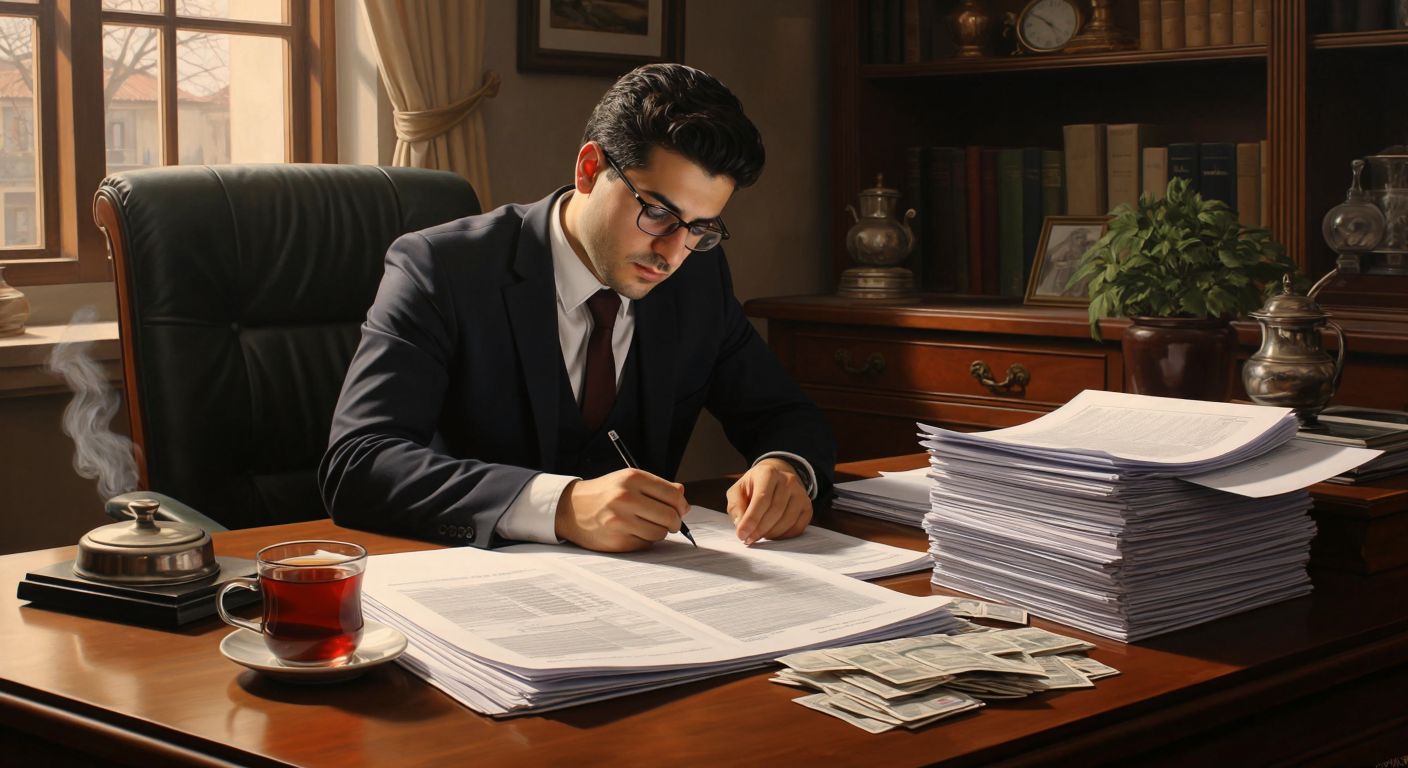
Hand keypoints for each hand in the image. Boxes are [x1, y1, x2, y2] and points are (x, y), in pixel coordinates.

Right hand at [554, 468, 688, 551]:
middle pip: (670, 516)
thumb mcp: (628, 480)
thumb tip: (682, 497)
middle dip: (675, 522)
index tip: (681, 509)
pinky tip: (633, 532)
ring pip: (660, 533)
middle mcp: (625, 498)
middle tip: (671, 523)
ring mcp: (620, 521)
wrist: (571, 509)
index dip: (681, 505)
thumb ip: (657, 487)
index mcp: (632, 478)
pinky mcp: (617, 541)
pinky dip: (644, 540)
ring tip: (647, 525)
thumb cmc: (605, 494)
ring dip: (659, 532)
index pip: (673, 495)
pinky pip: (645, 544)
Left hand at [726, 458, 811, 544]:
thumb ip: (736, 506)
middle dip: (760, 529)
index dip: (751, 519)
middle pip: (775, 511)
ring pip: (787, 520)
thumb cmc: (754, 486)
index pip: (762, 498)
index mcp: (768, 473)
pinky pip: (798, 527)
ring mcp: (801, 493)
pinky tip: (773, 534)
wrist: (775, 478)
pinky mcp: (807, 506)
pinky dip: (784, 536)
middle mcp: (788, 480)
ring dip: (771, 534)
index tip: (742, 534)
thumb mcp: (738, 490)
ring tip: (759, 536)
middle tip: (748, 539)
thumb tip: (741, 524)